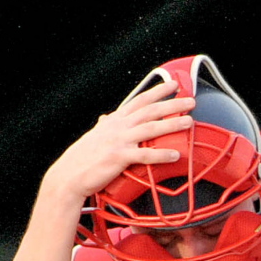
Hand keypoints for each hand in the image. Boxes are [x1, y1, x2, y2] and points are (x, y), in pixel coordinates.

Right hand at [44, 79, 194, 204]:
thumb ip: (105, 126)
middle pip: (149, 111)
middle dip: (171, 104)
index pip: (139, 100)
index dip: (157, 91)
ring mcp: (119, 141)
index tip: (174, 84)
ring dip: (171, 124)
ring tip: (189, 122)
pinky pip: (144, 155)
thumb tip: (105, 118)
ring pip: (150, 128)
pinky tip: (175, 155)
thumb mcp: (96, 136)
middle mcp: (118, 127)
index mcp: (115, 120)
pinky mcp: (119, 158)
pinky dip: (161, 155)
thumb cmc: (84, 158)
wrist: (70, 175)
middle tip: (191, 101)